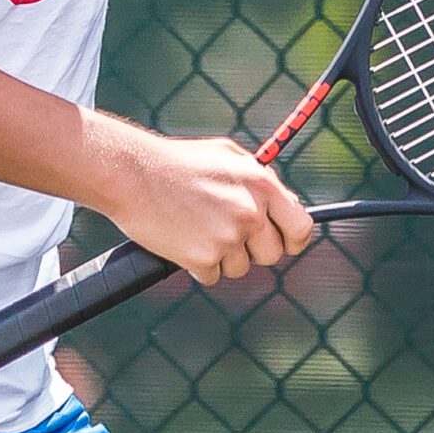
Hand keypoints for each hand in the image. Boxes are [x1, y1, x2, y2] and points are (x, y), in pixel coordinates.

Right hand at [105, 131, 312, 283]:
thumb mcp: (227, 157)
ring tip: (195, 228)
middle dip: (252, 250)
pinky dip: (197, 265)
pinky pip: (211, 276)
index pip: (302, 227)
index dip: (294, 240)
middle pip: (271, 254)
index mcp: (261, 185)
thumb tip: (282, 203)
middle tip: (226, 234)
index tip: (284, 243)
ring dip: (221, 257)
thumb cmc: (176, 162)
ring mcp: (227, 237)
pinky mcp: (203, 258)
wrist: (132, 173)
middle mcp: (250, 212)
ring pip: (239, 268)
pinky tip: (181, 240)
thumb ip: (258, 180)